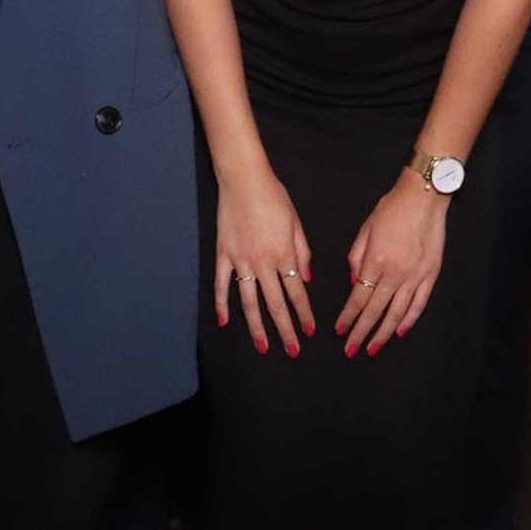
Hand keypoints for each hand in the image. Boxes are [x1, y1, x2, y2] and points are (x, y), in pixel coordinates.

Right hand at [214, 165, 314, 354]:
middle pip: (275, 303)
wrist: (244, 179)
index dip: (303, 313)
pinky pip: (221, 284)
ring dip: (256, 326)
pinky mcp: (223, 255)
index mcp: (284, 254)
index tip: (309, 331)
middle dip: (285, 329)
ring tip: (262, 346)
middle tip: (292, 350)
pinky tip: (224, 322)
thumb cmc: (273, 197)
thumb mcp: (296, 222)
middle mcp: (263, 262)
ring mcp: (240, 261)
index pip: (296, 292)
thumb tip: (305, 279)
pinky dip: (222, 304)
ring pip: (249, 301)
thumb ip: (302, 252)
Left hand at [336, 175, 449, 355]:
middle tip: (350, 350)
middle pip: (375, 310)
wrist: (424, 197)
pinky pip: (418, 304)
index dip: (348, 316)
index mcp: (375, 261)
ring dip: (383, 333)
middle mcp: (395, 273)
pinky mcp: (430, 275)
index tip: (339, 331)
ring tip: (372, 348)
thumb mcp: (366, 228)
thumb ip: (356, 257)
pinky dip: (409, 320)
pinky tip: (400, 331)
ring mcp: (415, 276)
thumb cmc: (392, 208)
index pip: (358, 298)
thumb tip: (354, 283)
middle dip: (361, 332)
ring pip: (397, 313)